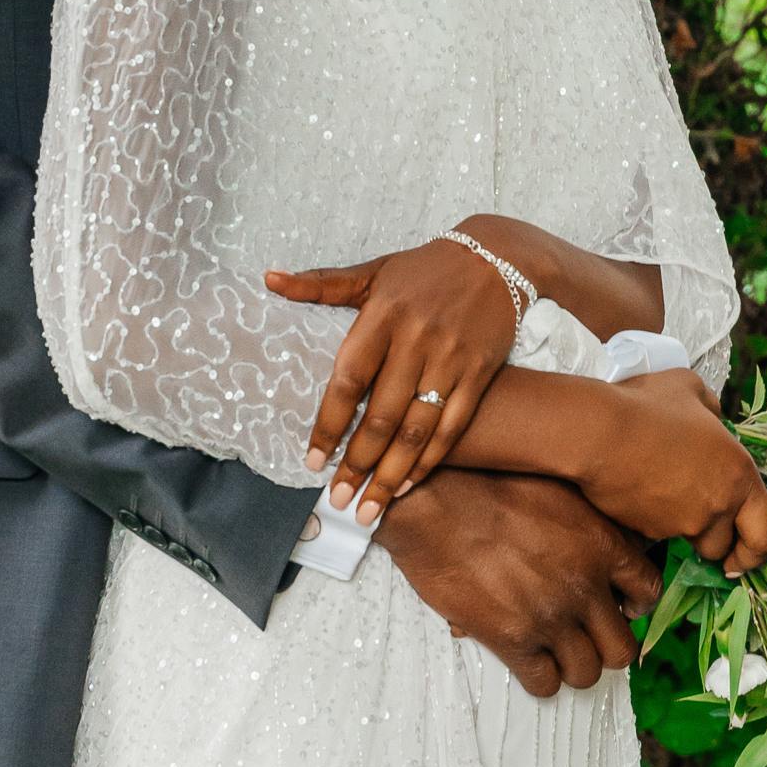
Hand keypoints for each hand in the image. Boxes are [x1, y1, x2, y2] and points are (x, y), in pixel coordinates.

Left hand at [265, 239, 517, 520]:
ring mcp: (450, 360)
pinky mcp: (479, 374)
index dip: (328, 425)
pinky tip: (408, 484)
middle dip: (358, 464)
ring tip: (370, 508)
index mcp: (382, 316)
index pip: (348, 381)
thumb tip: (269, 280)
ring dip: (392, 475)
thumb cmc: (424, 269)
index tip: (313, 461)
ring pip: (416, 430)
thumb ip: (321, 285)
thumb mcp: (373, 270)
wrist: (497, 258)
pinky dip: (429, 460)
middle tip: (338, 499)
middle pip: (381, 416)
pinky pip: (451, 427)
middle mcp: (416, 340)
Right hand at [377, 468, 660, 699]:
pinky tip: (526, 658)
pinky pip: (544, 684)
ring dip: (572, 664)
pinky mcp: (513, 639)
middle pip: (623, 648)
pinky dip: (539, 677)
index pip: (649, 591)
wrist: (433, 501)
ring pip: (587, 673)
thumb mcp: (554, 487)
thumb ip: (585, 522)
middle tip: (584, 634)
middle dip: (606, 645)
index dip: (636, 606)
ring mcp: (551, 617)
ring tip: (552, 648)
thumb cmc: (487, 482)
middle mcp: (586, 585)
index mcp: (601, 543)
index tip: (619, 606)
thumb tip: (597, 549)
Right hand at [558, 368, 766, 574]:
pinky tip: (640, 493)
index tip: (747, 556)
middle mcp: (718, 504)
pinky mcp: (651, 530)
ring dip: (686, 530)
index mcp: (739, 473)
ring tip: (667, 498)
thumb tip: (712, 416)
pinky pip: (659, 533)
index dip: (758, 550)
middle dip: (718, 545)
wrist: (600, 433)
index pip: (766, 532)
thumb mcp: (690, 389)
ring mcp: (683, 521)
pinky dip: (655, 520)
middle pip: (726, 546)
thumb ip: (711, 408)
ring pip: (691, 542)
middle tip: (708, 539)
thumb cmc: (645, 406)